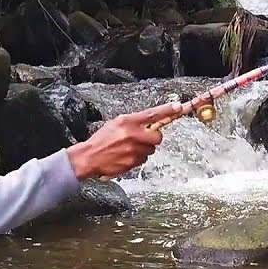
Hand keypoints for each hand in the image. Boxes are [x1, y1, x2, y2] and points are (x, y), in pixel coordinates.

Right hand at [66, 101, 181, 179]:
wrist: (89, 157)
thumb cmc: (102, 139)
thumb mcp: (116, 123)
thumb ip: (134, 122)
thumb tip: (151, 122)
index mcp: (127, 121)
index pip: (152, 114)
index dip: (167, 110)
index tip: (178, 106)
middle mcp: (132, 134)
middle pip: (158, 137)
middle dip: (153, 138)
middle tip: (142, 139)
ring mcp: (134, 149)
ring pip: (151, 149)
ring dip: (144, 149)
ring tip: (128, 148)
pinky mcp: (133, 162)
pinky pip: (143, 159)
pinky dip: (138, 158)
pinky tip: (126, 156)